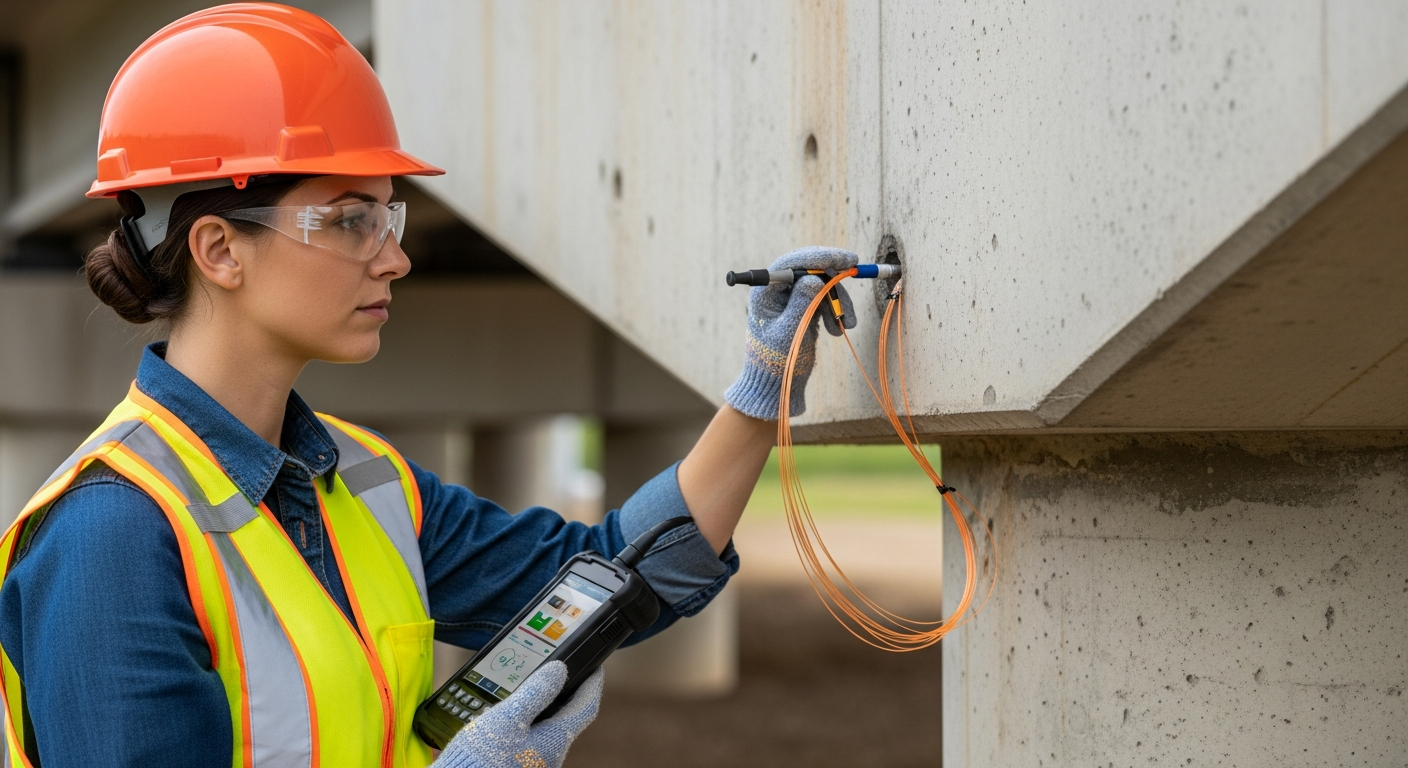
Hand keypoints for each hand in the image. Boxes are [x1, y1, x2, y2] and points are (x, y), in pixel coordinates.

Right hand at [432, 662, 603, 767]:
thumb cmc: (482, 759)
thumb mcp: (508, 717)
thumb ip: (534, 693)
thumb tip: (559, 670)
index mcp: (554, 740)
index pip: (586, 708)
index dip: (592, 684)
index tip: (595, 667)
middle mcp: (550, 755)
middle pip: (567, 718)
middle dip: (566, 694)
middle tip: (561, 673)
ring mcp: (535, 762)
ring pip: (547, 729)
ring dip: (542, 707)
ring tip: (531, 687)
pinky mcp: (519, 764)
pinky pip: (529, 738)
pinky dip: (525, 721)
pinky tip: (509, 715)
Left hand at [724, 246, 857, 418]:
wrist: (775, 387)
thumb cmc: (776, 362)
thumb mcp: (790, 332)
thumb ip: (801, 303)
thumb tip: (814, 277)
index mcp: (765, 291)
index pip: (792, 262)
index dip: (819, 257)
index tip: (845, 259)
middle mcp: (777, 291)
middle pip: (810, 269)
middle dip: (833, 278)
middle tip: (854, 273)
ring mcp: (791, 299)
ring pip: (822, 286)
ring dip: (838, 301)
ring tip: (846, 326)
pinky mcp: (804, 309)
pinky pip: (824, 300)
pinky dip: (835, 312)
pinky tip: (838, 331)